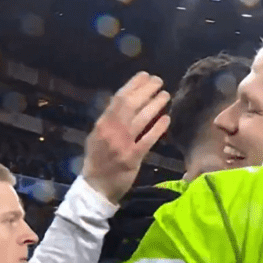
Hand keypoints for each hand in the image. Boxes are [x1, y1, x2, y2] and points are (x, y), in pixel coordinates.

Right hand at [82, 72, 170, 203]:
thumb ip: (110, 120)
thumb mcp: (98, 136)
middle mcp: (111, 131)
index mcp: (102, 124)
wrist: (96, 186)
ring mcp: (122, 144)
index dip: (133, 85)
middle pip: (130, 105)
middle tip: (159, 81)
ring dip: (154, 105)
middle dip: (146, 90)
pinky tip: (167, 119)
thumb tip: (124, 100)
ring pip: (140, 119)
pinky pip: (147, 139)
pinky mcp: (132, 158)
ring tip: (166, 95)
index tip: (145, 75)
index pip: (118, 99)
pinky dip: (157, 128)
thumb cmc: (98, 159)